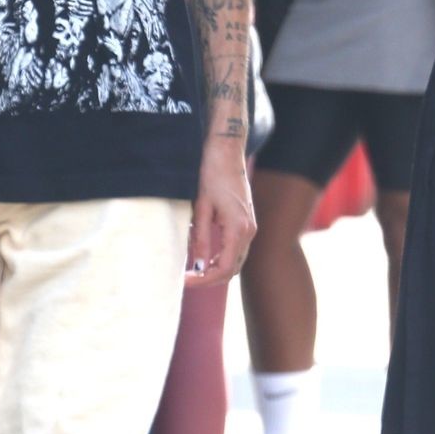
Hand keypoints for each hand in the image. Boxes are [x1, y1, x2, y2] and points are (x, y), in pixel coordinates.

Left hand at [186, 140, 255, 287]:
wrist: (226, 153)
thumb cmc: (211, 175)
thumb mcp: (201, 207)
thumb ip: (200, 238)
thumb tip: (196, 265)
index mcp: (238, 228)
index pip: (223, 268)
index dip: (203, 279)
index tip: (184, 281)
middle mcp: (249, 231)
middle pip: (232, 269)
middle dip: (209, 279)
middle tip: (186, 280)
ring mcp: (250, 227)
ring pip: (236, 262)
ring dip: (216, 271)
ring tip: (193, 272)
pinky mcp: (247, 223)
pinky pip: (237, 250)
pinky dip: (222, 260)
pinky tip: (205, 259)